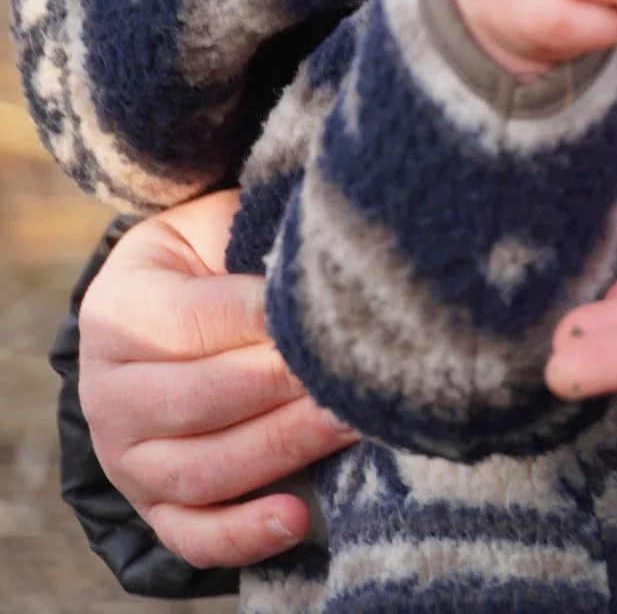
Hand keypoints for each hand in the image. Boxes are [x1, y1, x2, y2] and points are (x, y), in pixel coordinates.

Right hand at [77, 189, 358, 566]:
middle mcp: (108, 392)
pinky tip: (296, 518)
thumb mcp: (221, 228)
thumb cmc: (219, 258)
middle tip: (359, 369)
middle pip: (198, 400)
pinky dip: (241, 536)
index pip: (192, 322)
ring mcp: (127, 456)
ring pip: (201, 468)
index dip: (266, 315)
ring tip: (355, 422)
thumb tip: (319, 265)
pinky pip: (192, 534)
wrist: (176, 309)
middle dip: (286, 385)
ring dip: (284, 448)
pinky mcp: (155, 504)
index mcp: (117, 311)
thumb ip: (254, 241)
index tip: (335, 308)